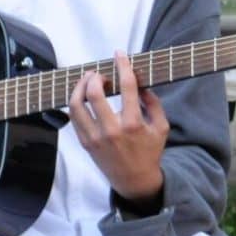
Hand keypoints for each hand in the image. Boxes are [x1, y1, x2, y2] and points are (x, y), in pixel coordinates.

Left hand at [71, 51, 167, 206]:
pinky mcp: (85, 143)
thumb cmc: (150, 152)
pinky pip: (74, 117)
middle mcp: (112, 130)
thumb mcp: (161, 127)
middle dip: (95, 77)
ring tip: (87, 81)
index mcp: (133, 124)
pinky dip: (76, 102)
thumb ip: (153, 103)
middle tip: (100, 73)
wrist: (134, 180)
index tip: (119, 54)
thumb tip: (141, 83)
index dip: (122, 65)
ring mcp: (95, 137)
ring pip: (76, 105)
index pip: (126, 86)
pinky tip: (82, 96)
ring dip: (79, 87)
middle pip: (94, 93)